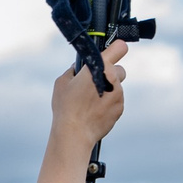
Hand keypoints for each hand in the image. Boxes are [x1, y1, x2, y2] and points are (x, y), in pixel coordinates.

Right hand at [37, 40, 129, 182]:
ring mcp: (118, 94)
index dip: (117, 49)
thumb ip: (74, 71)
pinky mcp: (120, 108)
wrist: (74, 133)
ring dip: (109, 90)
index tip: (114, 52)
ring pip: (117, 86)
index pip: (119, 48)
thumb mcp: (62, 82)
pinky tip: (95, 111)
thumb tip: (80, 68)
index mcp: (98, 67)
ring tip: (92, 102)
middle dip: (109, 74)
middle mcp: (112, 79)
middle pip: (119, 69)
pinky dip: (109, 103)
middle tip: (95, 83)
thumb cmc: (66, 107)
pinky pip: (116, 101)